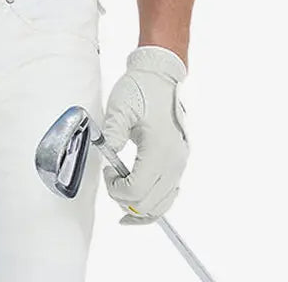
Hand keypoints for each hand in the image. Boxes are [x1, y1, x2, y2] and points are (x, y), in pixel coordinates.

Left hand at [100, 45, 188, 224]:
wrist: (160, 77)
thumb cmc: (141, 89)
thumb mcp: (120, 106)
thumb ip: (113, 132)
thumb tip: (108, 153)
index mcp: (160, 150)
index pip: (137, 189)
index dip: (116, 188)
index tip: (107, 171)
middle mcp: (174, 162)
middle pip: (149, 204)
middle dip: (124, 200)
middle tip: (111, 181)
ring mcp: (179, 164)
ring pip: (162, 206)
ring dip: (139, 209)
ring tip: (121, 197)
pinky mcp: (178, 163)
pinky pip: (168, 195)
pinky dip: (153, 203)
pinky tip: (138, 201)